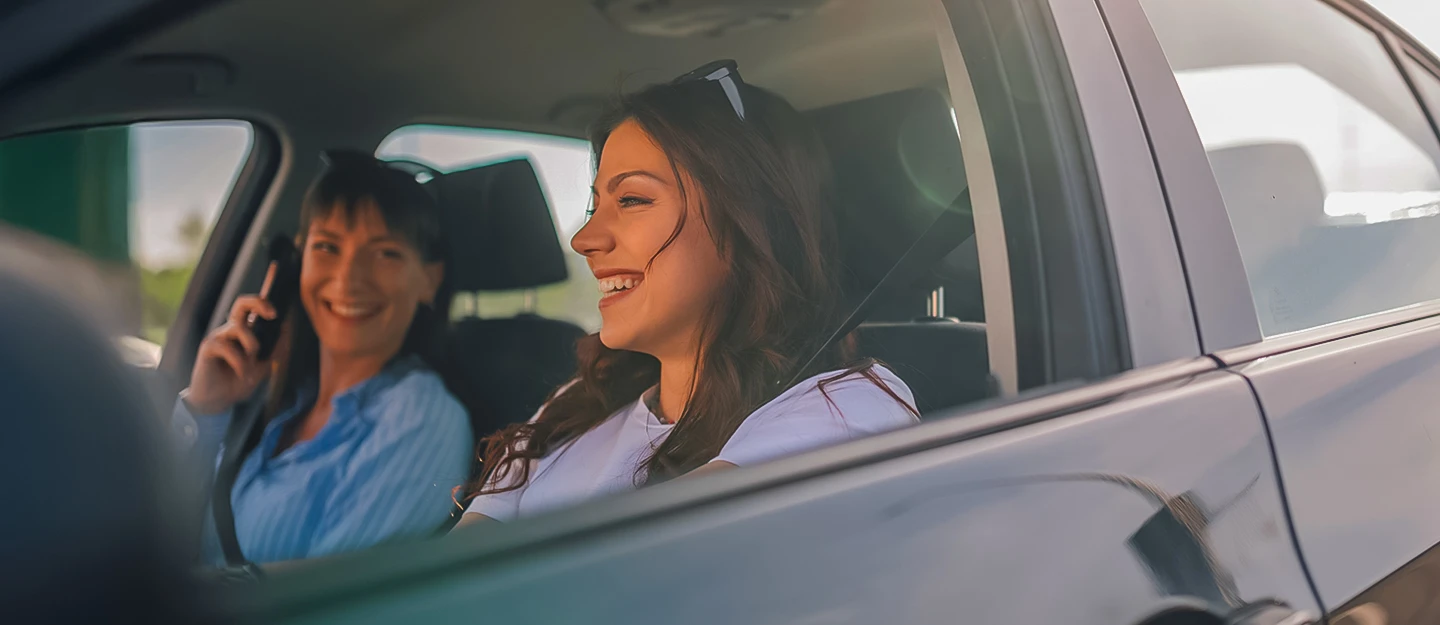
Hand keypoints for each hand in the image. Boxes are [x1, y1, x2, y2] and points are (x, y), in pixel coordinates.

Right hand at [185, 295, 276, 414]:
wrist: (219, 401)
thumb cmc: (239, 382)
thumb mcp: (263, 366)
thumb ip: (275, 349)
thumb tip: (286, 329)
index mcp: (245, 333)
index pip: (253, 308)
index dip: (265, 304)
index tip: (277, 314)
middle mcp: (231, 331)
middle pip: (241, 303)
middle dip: (258, 303)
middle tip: (272, 315)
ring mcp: (219, 337)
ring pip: (238, 328)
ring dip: (252, 346)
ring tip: (252, 366)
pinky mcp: (207, 348)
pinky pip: (226, 346)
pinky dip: (239, 362)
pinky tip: (241, 373)